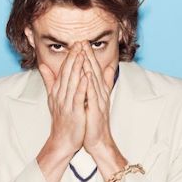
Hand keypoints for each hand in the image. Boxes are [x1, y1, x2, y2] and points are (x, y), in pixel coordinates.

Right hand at [40, 44, 87, 157]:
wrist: (62, 141)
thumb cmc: (61, 120)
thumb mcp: (53, 99)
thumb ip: (49, 81)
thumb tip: (42, 65)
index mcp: (57, 91)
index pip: (63, 71)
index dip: (70, 57)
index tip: (76, 44)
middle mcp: (60, 95)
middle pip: (67, 73)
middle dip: (74, 57)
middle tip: (79, 43)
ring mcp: (66, 103)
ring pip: (72, 82)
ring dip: (77, 68)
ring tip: (82, 54)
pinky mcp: (74, 112)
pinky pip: (78, 97)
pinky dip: (82, 86)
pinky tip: (87, 77)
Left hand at [82, 45, 126, 181]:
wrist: (97, 140)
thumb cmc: (93, 121)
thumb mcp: (94, 102)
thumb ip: (95, 88)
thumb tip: (96, 76)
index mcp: (98, 91)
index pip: (92, 70)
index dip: (87, 56)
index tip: (81, 42)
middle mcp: (100, 93)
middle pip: (95, 71)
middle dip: (88, 56)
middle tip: (82, 41)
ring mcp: (100, 101)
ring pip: (94, 80)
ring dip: (90, 65)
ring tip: (84, 52)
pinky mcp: (97, 110)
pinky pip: (93, 95)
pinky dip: (90, 84)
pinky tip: (87, 75)